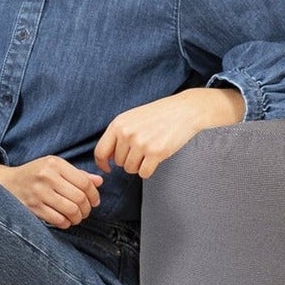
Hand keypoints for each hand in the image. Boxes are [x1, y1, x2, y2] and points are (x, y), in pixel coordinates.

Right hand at [0, 154, 101, 227]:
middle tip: (86, 211)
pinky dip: (66, 223)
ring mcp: (39, 193)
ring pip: (71, 210)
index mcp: (55, 163)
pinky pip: (58, 220)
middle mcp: (47, 176)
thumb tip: (100, 181)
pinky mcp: (33, 207)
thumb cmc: (36, 174)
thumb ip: (78, 174)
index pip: (84, 182)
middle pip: (79, 198)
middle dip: (87, 209)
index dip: (94, 194)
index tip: (95, 201)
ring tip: (77, 217)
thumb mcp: (55, 167)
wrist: (7, 183)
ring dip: (78, 217)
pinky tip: (65, 220)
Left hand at [94, 86, 244, 180]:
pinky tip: (156, 158)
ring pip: (130, 169)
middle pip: (118, 162)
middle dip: (128, 160)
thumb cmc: (158, 115)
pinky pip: (144, 173)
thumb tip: (107, 158)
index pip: (100, 151)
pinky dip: (149, 170)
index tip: (108, 168)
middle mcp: (127, 133)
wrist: (184, 111)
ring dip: (139, 165)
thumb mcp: (132, 118)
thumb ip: (118, 134)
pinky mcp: (155, 153)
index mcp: (118, 124)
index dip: (102, 163)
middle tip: (142, 149)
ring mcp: (141, 143)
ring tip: (149, 152)